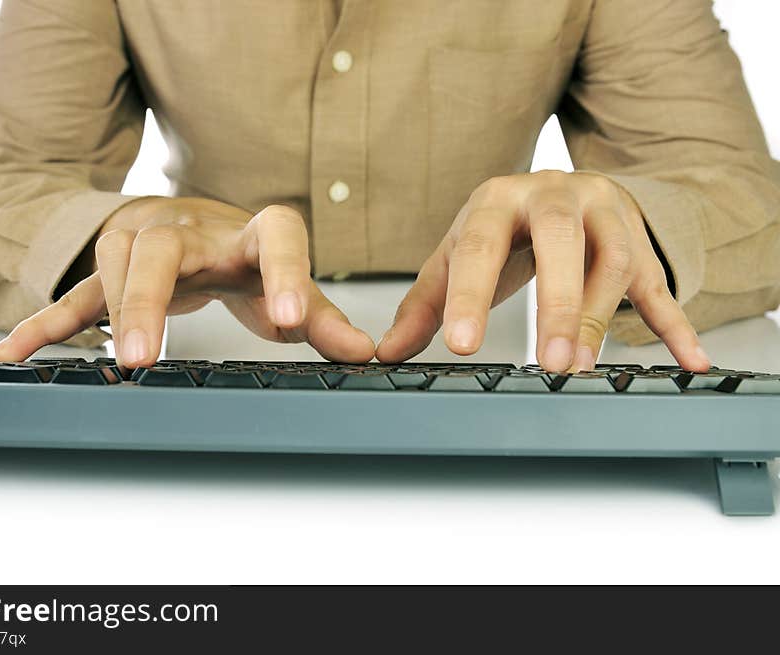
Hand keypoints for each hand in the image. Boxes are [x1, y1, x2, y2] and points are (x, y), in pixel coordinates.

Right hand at [0, 198, 374, 365]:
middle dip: (152, 300)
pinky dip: (49, 322)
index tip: (289, 320)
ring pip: (117, 259)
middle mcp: (195, 229)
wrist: (200, 224)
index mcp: (251, 234)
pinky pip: (77, 292)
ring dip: (113, 308)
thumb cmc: (249, 260)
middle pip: (164, 249)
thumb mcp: (289, 288)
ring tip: (123, 361)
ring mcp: (147, 243)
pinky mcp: (114, 268)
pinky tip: (17, 351)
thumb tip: (365, 354)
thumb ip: (323, 319)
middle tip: (149, 357)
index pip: (275, 237)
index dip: (282, 275)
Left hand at [376, 170, 710, 371]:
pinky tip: (689, 359)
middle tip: (546, 362)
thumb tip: (388, 352)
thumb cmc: (502, 229)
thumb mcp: (457, 256)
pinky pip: (660, 285)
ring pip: (613, 261)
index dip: (471, 296)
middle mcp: (555, 196)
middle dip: (557, 302)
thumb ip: (425, 305)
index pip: (481, 246)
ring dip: (600, 318)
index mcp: (498, 200)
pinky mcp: (638, 243)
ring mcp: (604, 216)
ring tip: (579, 367)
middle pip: (560, 241)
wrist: (560, 191)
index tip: (462, 344)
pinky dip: (674, 326)